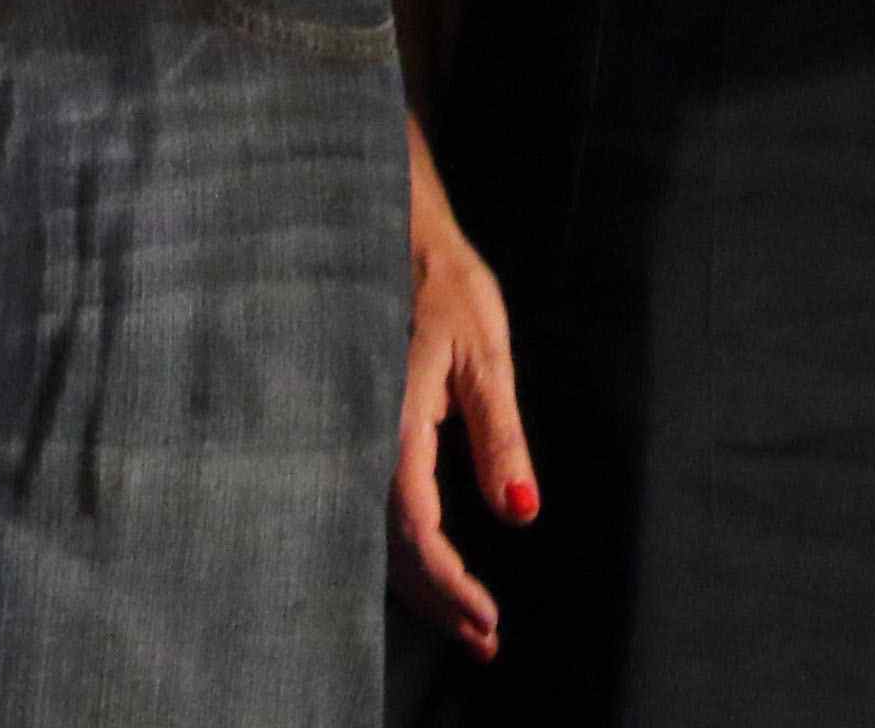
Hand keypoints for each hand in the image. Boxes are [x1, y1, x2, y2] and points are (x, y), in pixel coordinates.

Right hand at [391, 117, 536, 661]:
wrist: (395, 233)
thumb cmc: (447, 284)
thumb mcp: (487, 355)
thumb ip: (501, 437)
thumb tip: (521, 513)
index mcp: (393, 422)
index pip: (416, 528)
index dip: (450, 583)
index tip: (490, 619)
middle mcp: (362, 440)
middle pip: (392, 549)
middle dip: (439, 601)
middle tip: (486, 642)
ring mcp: (354, 439)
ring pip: (378, 537)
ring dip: (422, 587)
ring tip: (469, 626)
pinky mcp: (360, 434)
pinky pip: (374, 511)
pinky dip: (404, 553)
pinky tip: (433, 574)